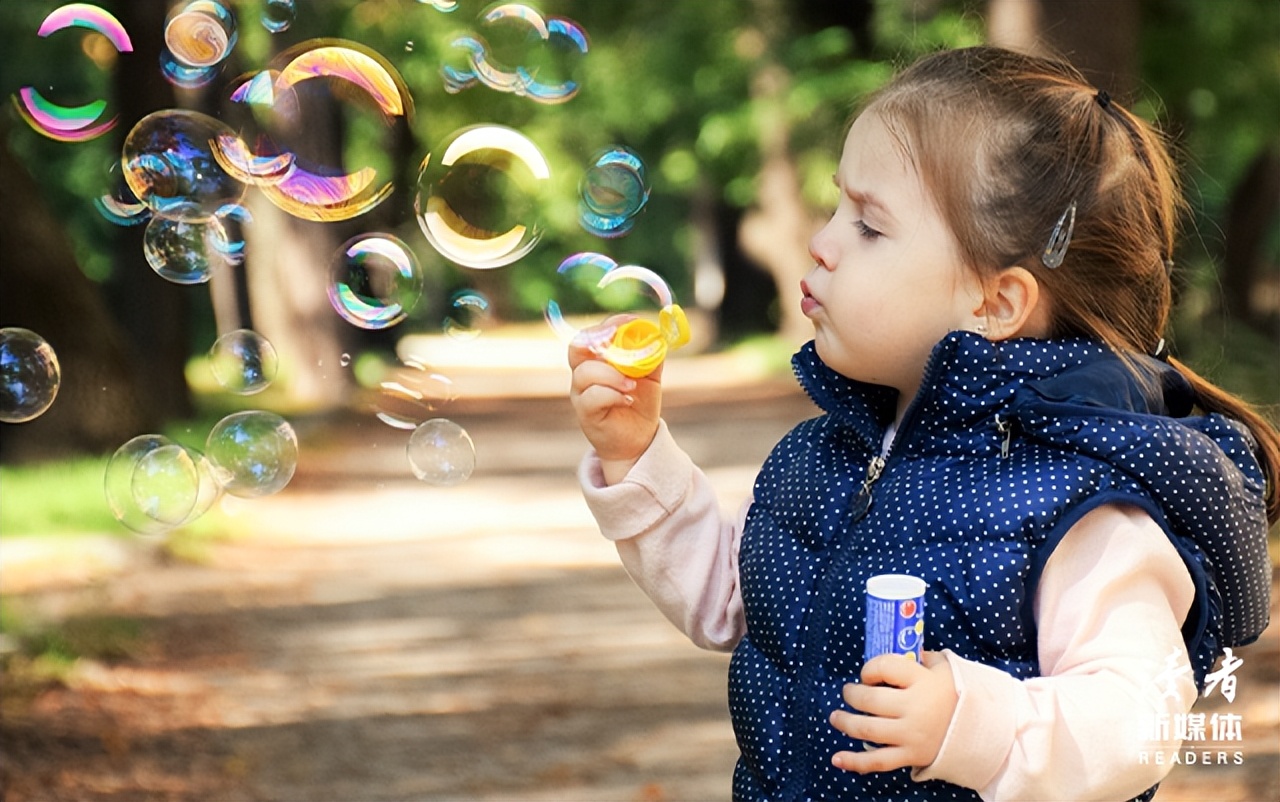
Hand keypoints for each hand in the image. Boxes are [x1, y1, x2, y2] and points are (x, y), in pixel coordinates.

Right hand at [569, 318, 662, 482]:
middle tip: (621, 345)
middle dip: (599, 341)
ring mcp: (581, 394)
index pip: (592, 334)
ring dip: (612, 375)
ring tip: (632, 385)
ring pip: (585, 373)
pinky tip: (627, 399)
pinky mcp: (585, 413)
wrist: (638, 439)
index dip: (608, 324)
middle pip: (577, 347)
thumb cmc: (639, 402)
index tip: (630, 322)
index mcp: (597, 359)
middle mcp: (584, 374)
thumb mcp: (650, 375)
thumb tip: (658, 335)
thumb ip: (652, 355)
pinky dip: (612, 394)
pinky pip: (592, 397)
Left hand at [828, 651, 956, 772]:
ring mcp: (911, 734)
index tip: (868, 674)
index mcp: (923, 681)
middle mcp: (914, 708)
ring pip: (868, 729)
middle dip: (852, 695)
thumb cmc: (959, 695)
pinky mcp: (911, 756)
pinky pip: (878, 761)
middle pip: (870, 700)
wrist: (984, 732)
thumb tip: (901, 649)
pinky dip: (855, 762)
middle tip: (848, 692)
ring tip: (836, 717)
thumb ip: (922, 658)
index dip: (869, 669)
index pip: (884, 667)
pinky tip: (837, 758)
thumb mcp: (945, 669)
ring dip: (845, 723)